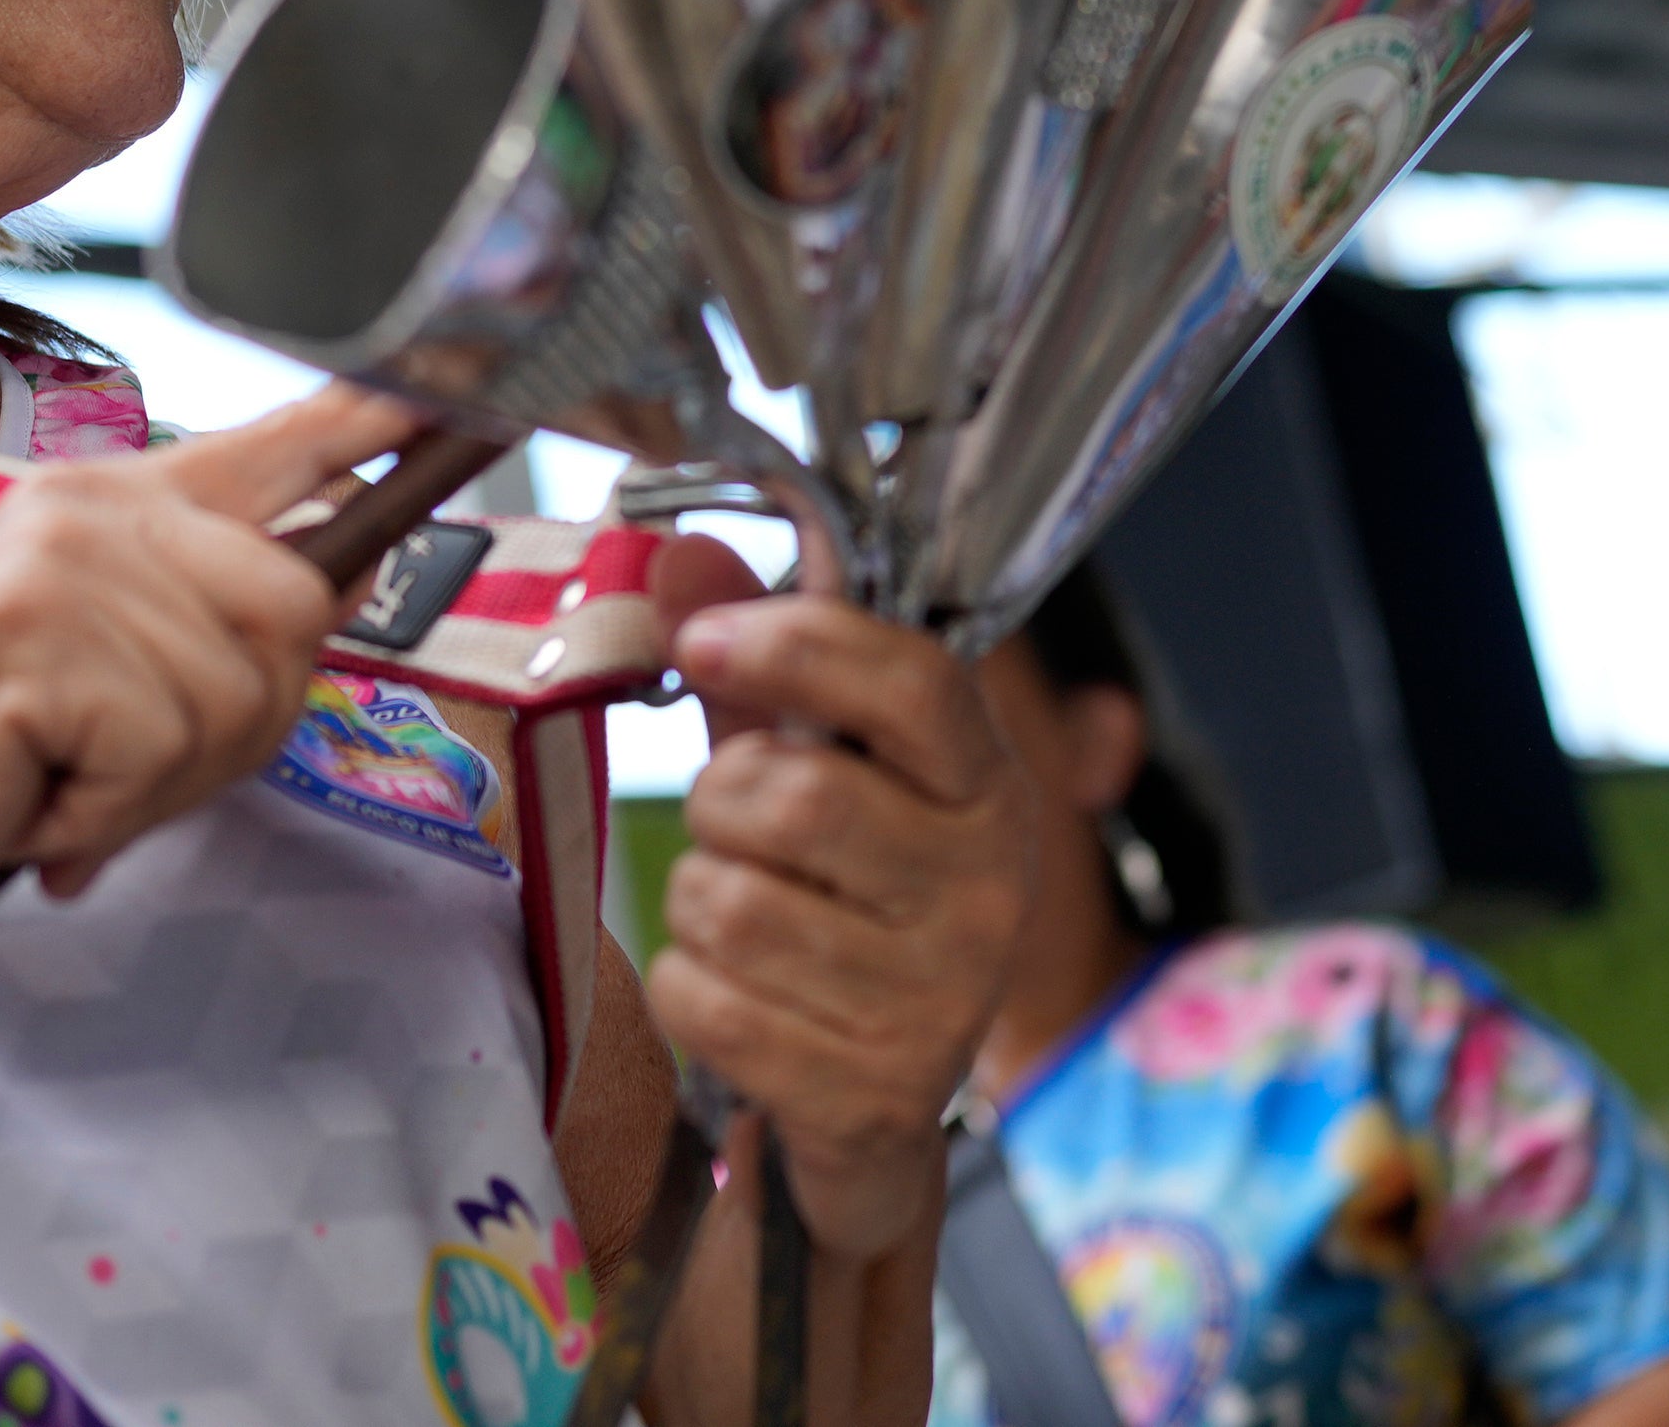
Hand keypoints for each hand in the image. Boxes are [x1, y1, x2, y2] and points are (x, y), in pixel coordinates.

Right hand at [0, 382, 420, 970]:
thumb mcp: (89, 678)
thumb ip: (198, 628)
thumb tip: (330, 590)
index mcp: (104, 503)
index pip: (276, 437)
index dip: (383, 415)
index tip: (469, 384)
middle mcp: (88, 507)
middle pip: (299, 601)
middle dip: (239, 725)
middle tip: (119, 774)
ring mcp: (59, 565)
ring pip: (239, 690)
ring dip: (157, 783)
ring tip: (55, 789)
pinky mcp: (36, 644)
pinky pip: (165, 746)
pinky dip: (103, 813)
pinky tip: (28, 807)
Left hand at [648, 598, 1035, 1258]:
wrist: (876, 1112)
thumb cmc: (845, 905)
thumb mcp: (817, 773)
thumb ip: (756, 672)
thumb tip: (680, 555)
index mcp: (988, 788)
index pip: (914, 684)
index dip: (798, 644)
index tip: (702, 638)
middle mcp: (986, 890)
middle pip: (792, 797)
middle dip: (718, 801)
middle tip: (731, 825)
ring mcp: (937, 999)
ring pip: (733, 905)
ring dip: (699, 903)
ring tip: (744, 917)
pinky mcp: (870, 1091)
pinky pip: (707, 1002)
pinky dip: (690, 992)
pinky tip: (739, 998)